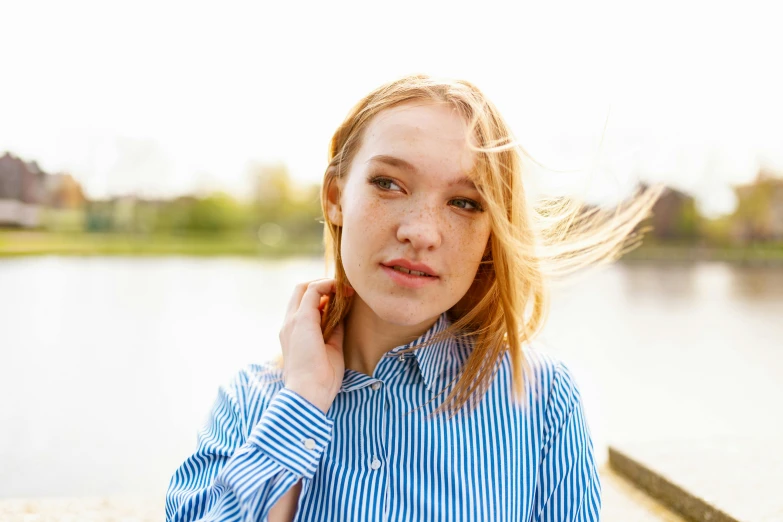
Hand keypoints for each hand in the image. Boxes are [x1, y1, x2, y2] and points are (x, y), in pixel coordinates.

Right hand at [279, 279, 352, 413]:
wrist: (309, 393)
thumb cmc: (321, 379)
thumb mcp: (331, 349)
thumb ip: (334, 331)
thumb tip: (342, 316)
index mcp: (294, 334)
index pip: (303, 306)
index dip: (322, 298)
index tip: (342, 300)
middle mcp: (289, 324)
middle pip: (300, 292)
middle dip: (322, 286)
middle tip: (343, 291)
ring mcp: (293, 321)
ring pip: (304, 288)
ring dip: (327, 284)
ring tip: (346, 290)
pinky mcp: (302, 319)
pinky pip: (313, 291)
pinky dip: (328, 285)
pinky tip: (342, 290)